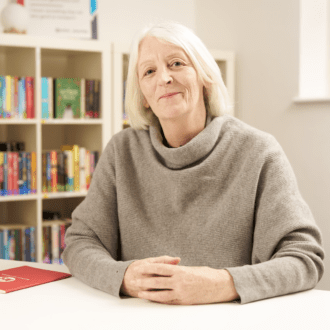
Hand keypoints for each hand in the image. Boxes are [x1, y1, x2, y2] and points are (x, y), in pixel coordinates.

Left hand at [120, 256, 238, 304]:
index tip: (139, 267)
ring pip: (160, 294)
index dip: (148, 268)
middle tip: (134, 280)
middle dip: (144, 281)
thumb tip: (168, 268)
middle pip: (157, 281)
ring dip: (149, 294)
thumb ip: (178, 269)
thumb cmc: (206, 274)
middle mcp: (179, 282)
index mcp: (180, 271)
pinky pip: (169, 301)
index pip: (160, 268)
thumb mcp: (191, 268)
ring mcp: (181, 293)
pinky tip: (153, 300)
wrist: (220, 286)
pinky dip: (159, 300)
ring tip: (140, 293)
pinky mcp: (184, 302)